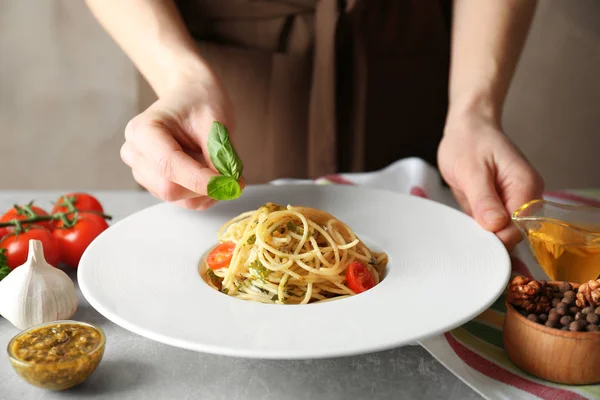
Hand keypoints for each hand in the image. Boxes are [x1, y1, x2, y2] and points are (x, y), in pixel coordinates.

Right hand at [120, 70, 240, 209]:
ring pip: (177, 198)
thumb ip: (219, 155)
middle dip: (205, 187)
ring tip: (218, 166)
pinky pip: (181, 200)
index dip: (201, 180)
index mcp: (143, 130)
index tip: (231, 183)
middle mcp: (135, 152)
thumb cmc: (200, 101)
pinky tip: (210, 174)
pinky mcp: (153, 183)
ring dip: (205, 191)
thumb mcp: (215, 122)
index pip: (169, 166)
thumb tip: (228, 186)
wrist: (191, 95)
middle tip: (234, 176)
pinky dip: (202, 194)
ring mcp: (141, 170)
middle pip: (169, 188)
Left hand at [438, 112, 543, 249]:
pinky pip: (491, 227)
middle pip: (512, 236)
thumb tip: (495, 226)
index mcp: (526, 187)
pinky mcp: (500, 207)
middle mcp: (525, 198)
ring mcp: (513, 203)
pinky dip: (476, 229)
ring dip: (480, 235)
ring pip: (500, 234)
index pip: (518, 229)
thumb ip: (484, 199)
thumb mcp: (472, 169)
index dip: (495, 239)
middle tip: (461, 231)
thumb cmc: (469, 142)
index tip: (472, 239)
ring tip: (460, 224)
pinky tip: (462, 222)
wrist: (468, 128)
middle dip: (487, 239)